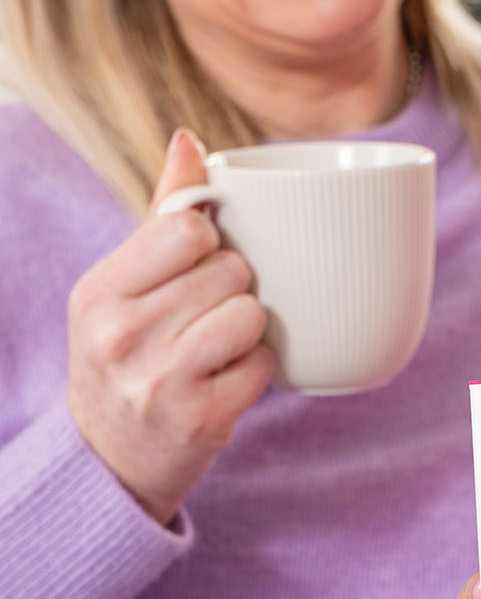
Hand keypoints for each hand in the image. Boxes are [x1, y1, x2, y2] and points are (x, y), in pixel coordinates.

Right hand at [67, 130, 274, 523]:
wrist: (110, 458)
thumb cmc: (126, 355)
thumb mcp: (122, 286)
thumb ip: (161, 214)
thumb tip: (191, 140)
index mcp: (98, 292)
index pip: (186, 228)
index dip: (209, 240)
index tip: (197, 261)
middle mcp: (121, 336)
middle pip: (228, 270)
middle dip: (232, 286)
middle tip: (204, 314)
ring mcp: (160, 382)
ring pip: (250, 314)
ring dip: (247, 328)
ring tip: (215, 347)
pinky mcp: (202, 420)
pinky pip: (263, 365)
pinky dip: (255, 370)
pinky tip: (223, 380)